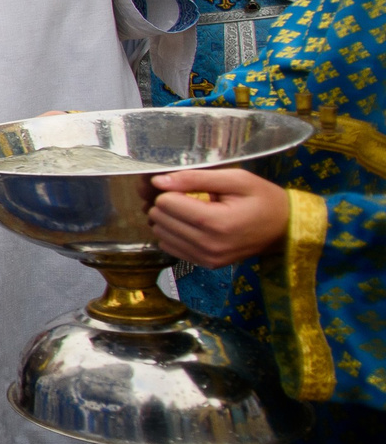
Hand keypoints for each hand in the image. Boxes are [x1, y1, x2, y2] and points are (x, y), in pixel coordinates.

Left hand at [149, 167, 289, 266]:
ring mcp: (206, 258)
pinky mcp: (206, 265)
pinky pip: (170, 247)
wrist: (285, 228)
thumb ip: (195, 178)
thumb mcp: (236, 179)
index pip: (166, 203)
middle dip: (168, 203)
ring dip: (169, 219)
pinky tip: (192, 225)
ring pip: (161, 234)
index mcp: (216, 222)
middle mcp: (208, 245)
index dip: (172, 190)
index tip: (187, 186)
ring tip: (192, 210)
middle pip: (160, 219)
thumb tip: (158, 182)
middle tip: (188, 197)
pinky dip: (174, 234)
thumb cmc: (263, 199)